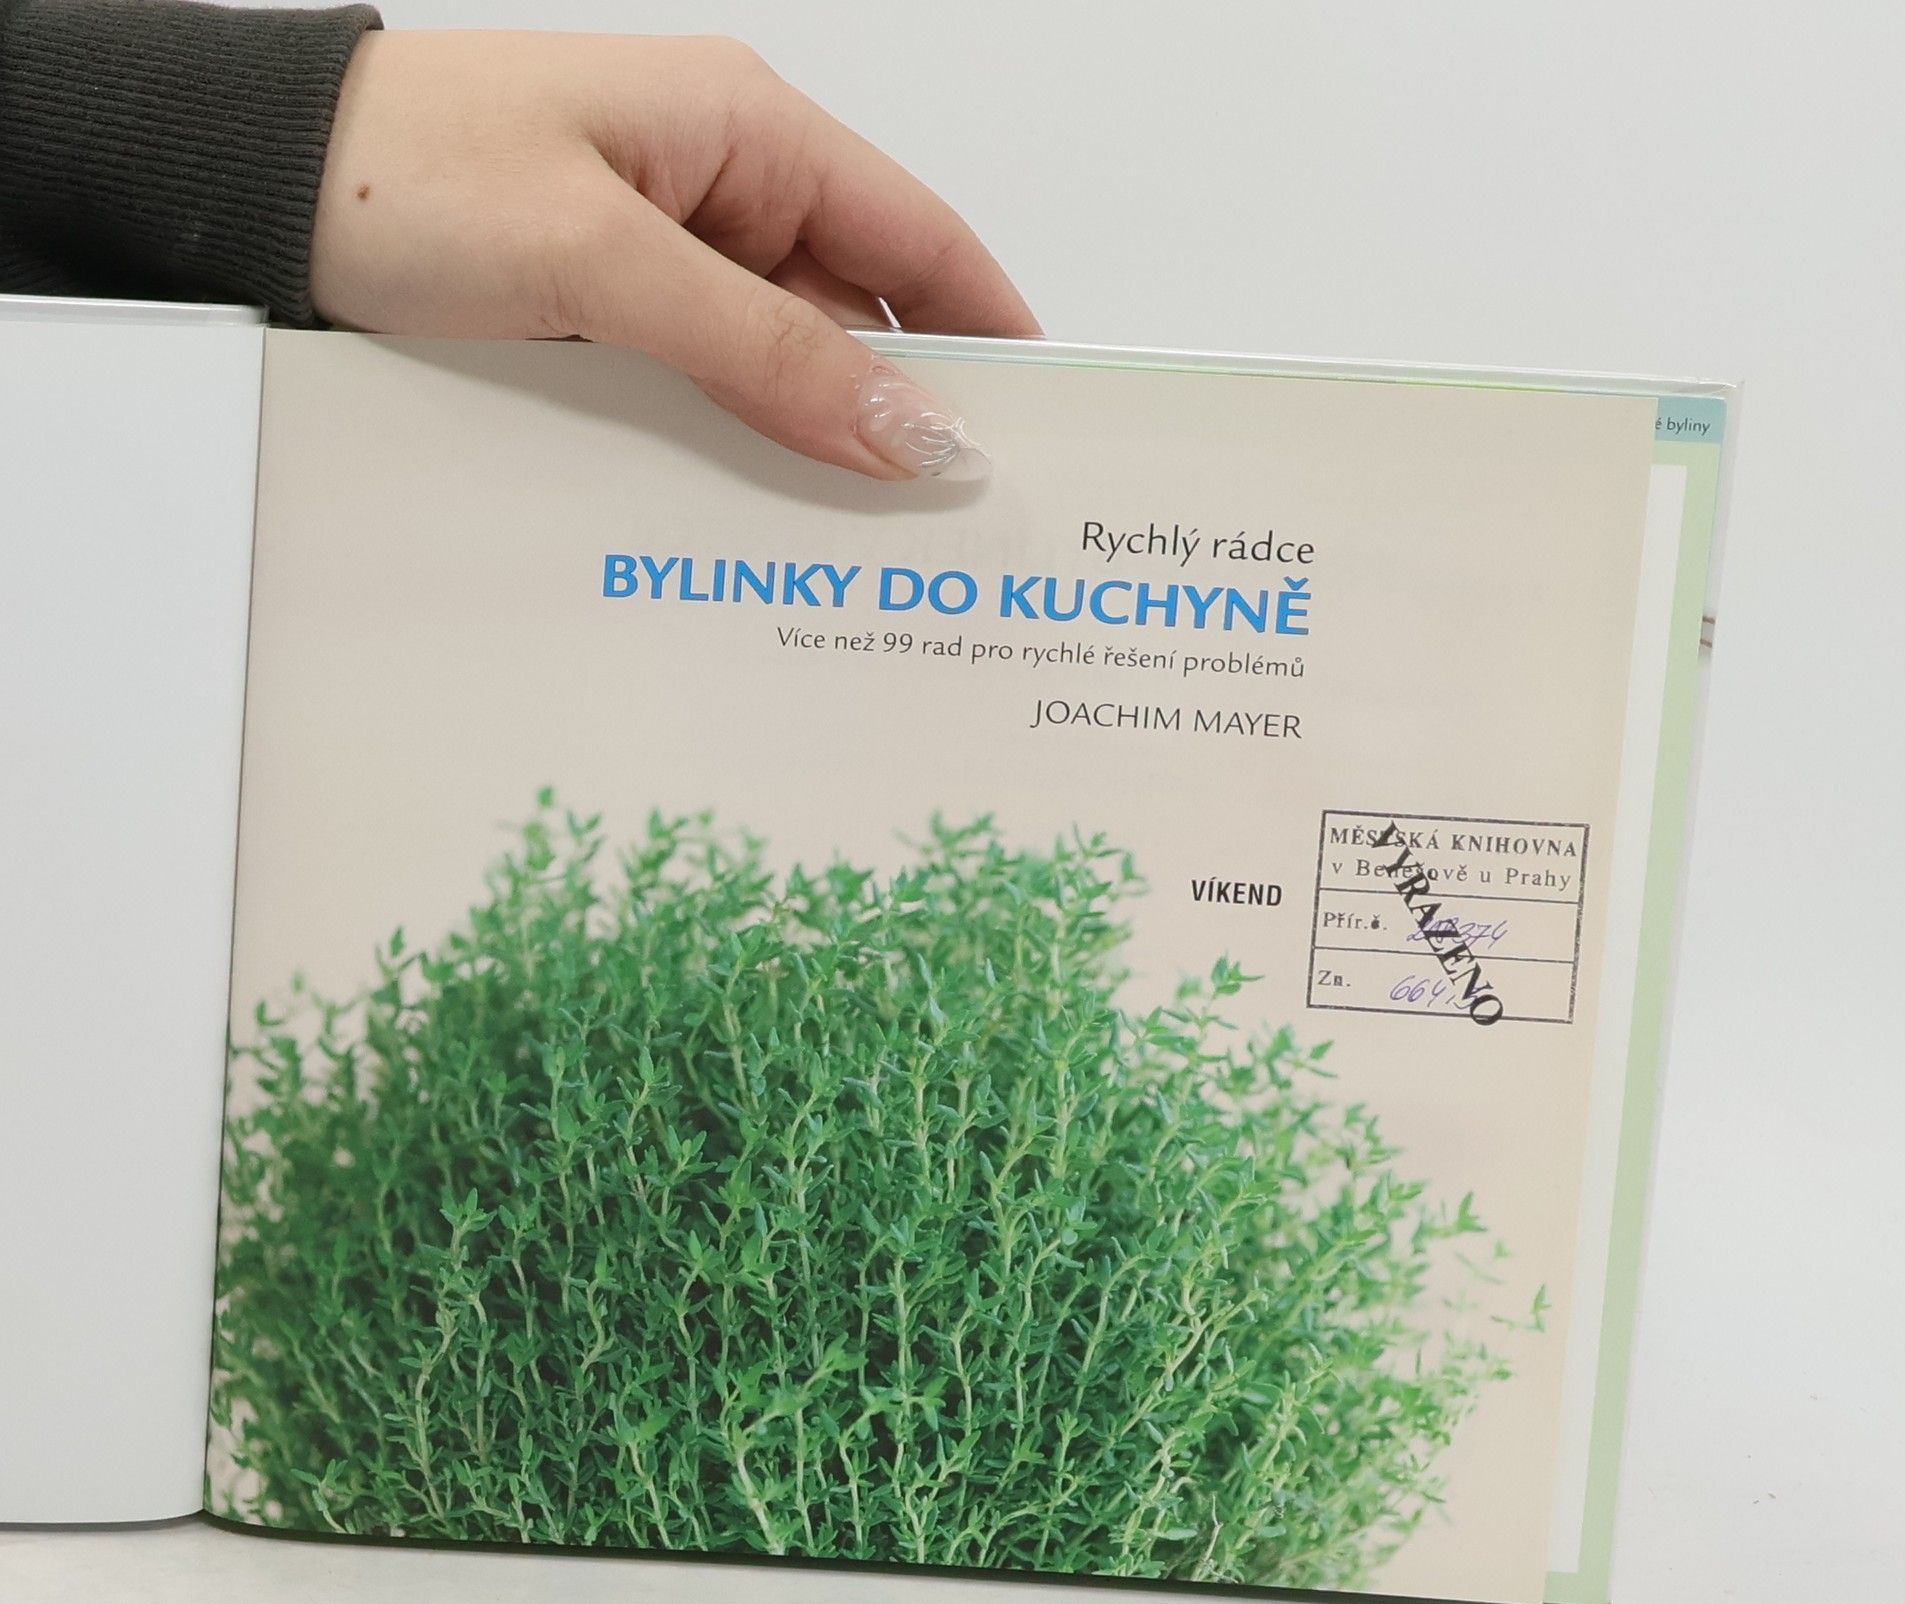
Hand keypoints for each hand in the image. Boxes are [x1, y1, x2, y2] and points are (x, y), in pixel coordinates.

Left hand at [310, 31, 1037, 479]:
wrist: (246, 192)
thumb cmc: (404, 173)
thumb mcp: (605, 261)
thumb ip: (767, 352)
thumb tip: (916, 432)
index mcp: (748, 135)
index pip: (922, 240)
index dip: (996, 335)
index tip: (1048, 434)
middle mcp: (723, 195)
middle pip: (861, 319)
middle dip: (907, 419)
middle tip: (953, 540)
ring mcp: (666, 262)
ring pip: (783, 370)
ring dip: (814, 450)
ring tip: (861, 556)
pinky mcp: (612, 319)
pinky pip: (709, 393)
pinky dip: (738, 453)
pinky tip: (756, 523)